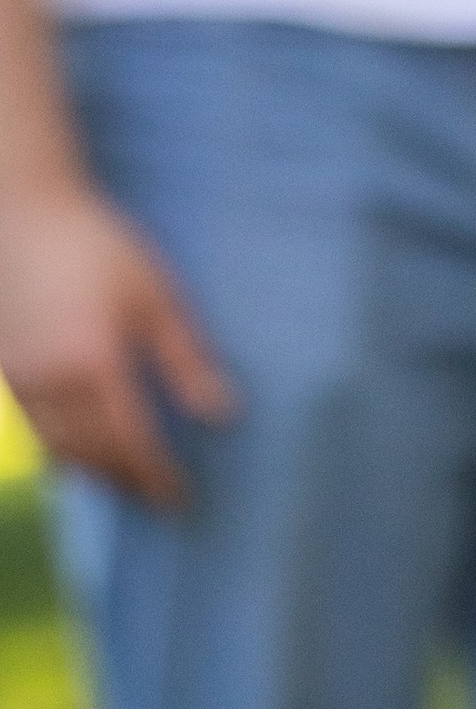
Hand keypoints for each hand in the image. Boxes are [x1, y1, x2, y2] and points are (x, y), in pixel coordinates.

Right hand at [0, 176, 232, 505]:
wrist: (21, 208)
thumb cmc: (96, 244)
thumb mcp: (155, 295)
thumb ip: (185, 358)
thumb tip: (221, 413)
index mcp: (94, 364)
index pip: (130, 443)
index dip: (154, 478)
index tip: (178, 500)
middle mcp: (49, 379)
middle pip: (91, 455)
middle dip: (124, 481)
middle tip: (153, 498)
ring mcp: (17, 376)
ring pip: (55, 447)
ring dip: (90, 470)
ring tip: (121, 479)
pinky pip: (30, 426)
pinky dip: (57, 447)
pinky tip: (78, 451)